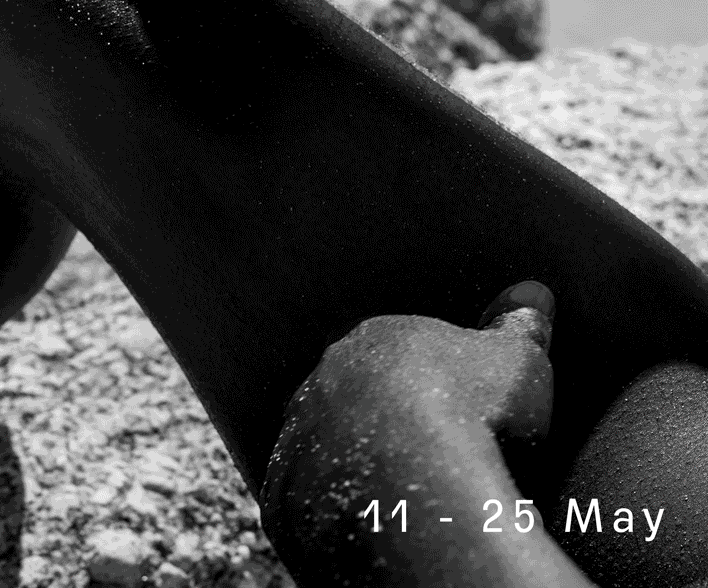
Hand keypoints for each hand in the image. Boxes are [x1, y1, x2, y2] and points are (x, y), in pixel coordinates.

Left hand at [259, 294, 596, 586]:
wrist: (416, 486)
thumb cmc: (471, 413)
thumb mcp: (518, 360)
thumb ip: (520, 327)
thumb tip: (532, 298)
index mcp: (374, 341)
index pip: (398, 356)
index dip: (432, 385)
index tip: (459, 412)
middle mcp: (324, 382)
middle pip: (356, 397)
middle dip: (388, 419)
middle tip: (433, 453)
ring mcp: (300, 439)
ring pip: (328, 446)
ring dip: (358, 462)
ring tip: (406, 493)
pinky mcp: (288, 498)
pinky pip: (310, 501)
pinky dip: (339, 509)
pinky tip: (374, 522)